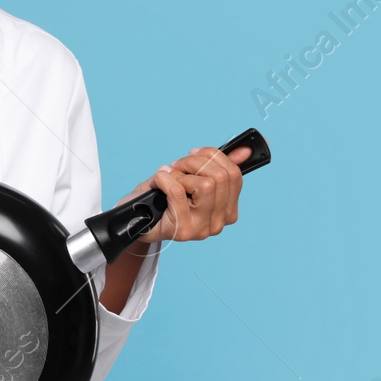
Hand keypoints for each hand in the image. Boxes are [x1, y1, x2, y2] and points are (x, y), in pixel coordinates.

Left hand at [127, 144, 250, 246]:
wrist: (137, 220)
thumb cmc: (162, 197)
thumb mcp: (190, 177)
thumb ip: (216, 166)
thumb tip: (244, 150)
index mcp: (227, 210)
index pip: (234, 175)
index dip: (213, 156)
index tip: (194, 153)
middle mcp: (219, 222)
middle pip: (220, 177)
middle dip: (195, 162)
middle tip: (177, 165)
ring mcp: (202, 229)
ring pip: (205, 185)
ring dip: (182, 172)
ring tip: (169, 176)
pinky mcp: (182, 230)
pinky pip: (179, 192)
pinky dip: (165, 179)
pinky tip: (158, 181)